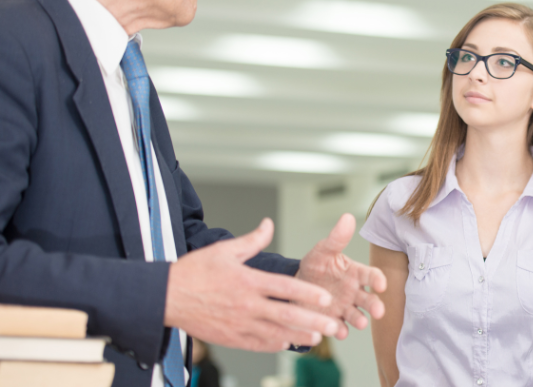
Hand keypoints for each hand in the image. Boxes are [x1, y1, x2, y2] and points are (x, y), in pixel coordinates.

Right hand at [165, 218, 341, 351]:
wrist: (164, 297)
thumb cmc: (194, 272)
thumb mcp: (224, 250)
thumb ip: (252, 240)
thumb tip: (269, 224)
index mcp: (248, 281)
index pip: (285, 288)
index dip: (307, 294)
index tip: (325, 298)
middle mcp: (246, 305)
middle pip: (286, 315)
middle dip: (312, 321)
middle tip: (333, 325)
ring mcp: (238, 324)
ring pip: (275, 333)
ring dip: (298, 336)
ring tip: (317, 337)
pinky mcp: (230, 337)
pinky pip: (257, 344)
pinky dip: (275, 344)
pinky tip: (288, 343)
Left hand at [296, 213, 386, 337]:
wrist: (296, 286)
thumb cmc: (315, 266)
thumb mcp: (323, 251)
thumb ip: (336, 238)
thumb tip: (347, 217)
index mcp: (354, 274)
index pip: (371, 276)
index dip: (378, 280)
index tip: (381, 284)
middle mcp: (353, 292)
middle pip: (368, 299)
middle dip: (374, 306)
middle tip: (378, 312)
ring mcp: (344, 308)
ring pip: (356, 315)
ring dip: (360, 320)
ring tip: (360, 323)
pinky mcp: (332, 321)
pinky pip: (338, 327)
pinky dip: (339, 330)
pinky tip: (338, 331)